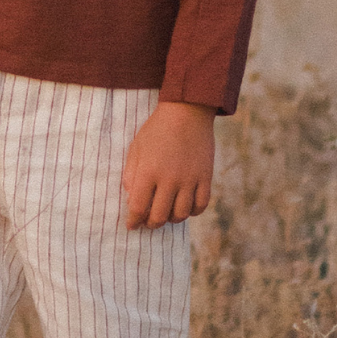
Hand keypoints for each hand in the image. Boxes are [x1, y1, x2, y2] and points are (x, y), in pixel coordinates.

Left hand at [122, 101, 216, 229]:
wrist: (187, 111)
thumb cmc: (157, 129)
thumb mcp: (136, 148)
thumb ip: (131, 173)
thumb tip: (131, 197)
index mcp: (149, 171)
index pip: (138, 207)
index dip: (133, 220)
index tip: (131, 225)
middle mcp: (170, 179)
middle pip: (159, 216)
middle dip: (150, 224)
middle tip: (148, 222)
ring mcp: (190, 179)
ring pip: (181, 214)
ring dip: (171, 219)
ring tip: (166, 213)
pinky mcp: (205, 176)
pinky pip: (201, 205)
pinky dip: (192, 212)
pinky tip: (185, 207)